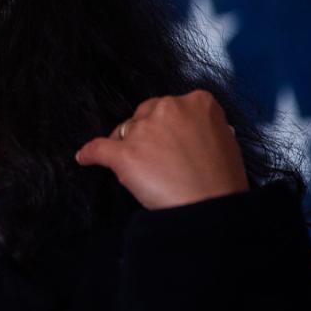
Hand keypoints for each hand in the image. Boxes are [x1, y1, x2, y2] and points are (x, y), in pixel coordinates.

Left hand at [75, 90, 248, 209]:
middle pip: (144, 114)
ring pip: (124, 131)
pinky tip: (84, 158)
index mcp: (199, 102)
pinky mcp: (124, 153)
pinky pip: (99, 148)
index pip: (171, 107)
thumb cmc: (223, 181)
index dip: (167, 125)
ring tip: (138, 169)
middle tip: (155, 157)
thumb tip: (193, 131)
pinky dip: (90, 154)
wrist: (212, 208)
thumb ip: (203, 128)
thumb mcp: (225, 141)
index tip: (169, 141)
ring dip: (127, 146)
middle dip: (145, 133)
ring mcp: (144, 130)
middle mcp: (169, 108)